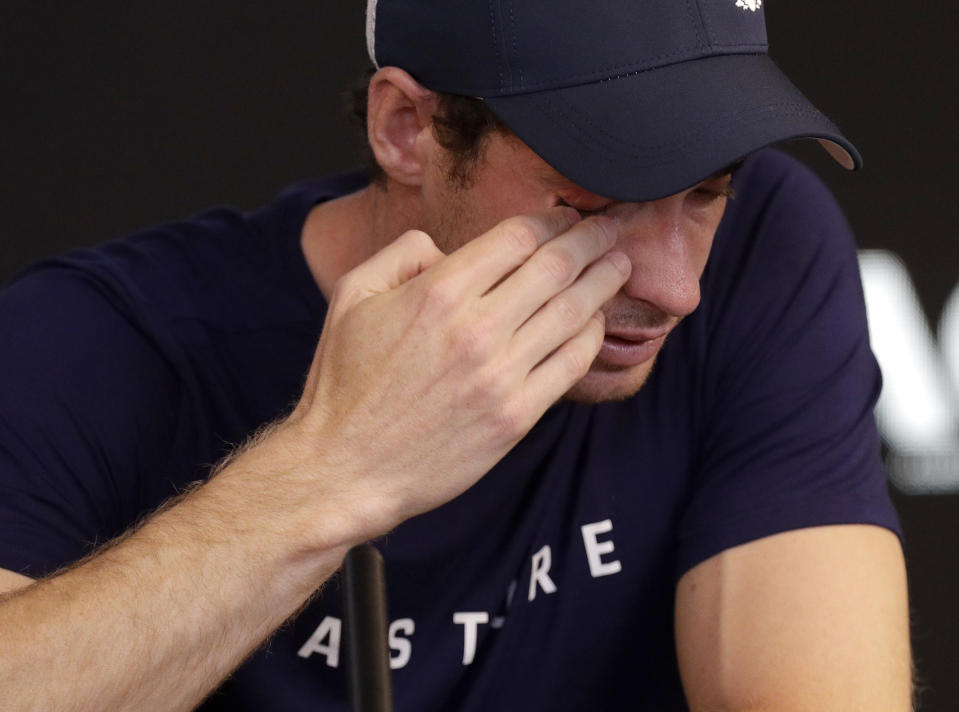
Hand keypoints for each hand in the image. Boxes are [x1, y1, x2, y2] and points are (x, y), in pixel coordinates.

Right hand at [284, 207, 629, 541]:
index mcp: (437, 292)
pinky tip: (597, 321)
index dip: (551, 220)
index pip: (517, 238)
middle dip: (590, 240)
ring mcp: (501, 375)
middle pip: (556, 267)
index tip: (566, 216)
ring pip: (574, 311)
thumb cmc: (345, 383)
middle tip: (608, 229)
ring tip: (619, 264)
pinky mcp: (516, 416)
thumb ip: (401, 254)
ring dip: (604, 280)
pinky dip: (592, 335)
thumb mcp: (352, 296)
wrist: (347, 468)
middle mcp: (476, 329)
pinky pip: (572, 364)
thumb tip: (446, 247)